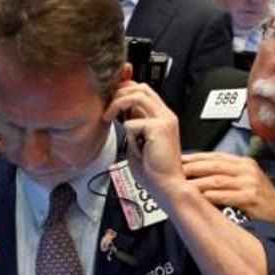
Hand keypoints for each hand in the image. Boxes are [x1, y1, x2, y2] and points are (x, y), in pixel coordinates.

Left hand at [103, 80, 183, 201]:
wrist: (168, 186)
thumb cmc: (154, 171)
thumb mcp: (138, 142)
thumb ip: (134, 126)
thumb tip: (121, 114)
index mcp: (162, 118)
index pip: (143, 91)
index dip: (125, 91)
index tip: (110, 101)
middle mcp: (165, 115)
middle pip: (140, 87)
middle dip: (119, 93)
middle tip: (107, 110)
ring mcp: (164, 120)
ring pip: (137, 95)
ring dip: (118, 103)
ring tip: (108, 117)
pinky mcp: (160, 129)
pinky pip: (133, 122)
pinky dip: (128, 134)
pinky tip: (135, 148)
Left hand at [181, 152, 274, 228]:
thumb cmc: (260, 199)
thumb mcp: (245, 180)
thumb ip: (226, 174)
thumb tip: (199, 172)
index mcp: (244, 163)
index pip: (216, 156)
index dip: (197, 157)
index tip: (182, 159)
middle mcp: (247, 170)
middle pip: (215, 165)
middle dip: (195, 168)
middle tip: (178, 171)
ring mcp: (250, 182)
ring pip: (219, 179)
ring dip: (200, 182)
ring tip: (186, 185)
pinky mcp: (252, 197)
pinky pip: (228, 195)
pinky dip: (214, 195)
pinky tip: (203, 196)